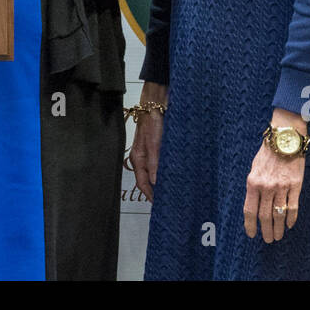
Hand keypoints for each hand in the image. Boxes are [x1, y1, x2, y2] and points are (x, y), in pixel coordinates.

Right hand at [130, 82, 167, 200]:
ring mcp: (148, 152)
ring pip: (153, 172)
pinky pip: (158, 164)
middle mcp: (142, 157)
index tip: (157, 204)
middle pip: (146, 179)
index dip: (149, 194)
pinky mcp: (156, 146)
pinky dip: (164, 171)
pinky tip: (172, 174)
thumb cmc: (152, 122)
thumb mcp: (154, 144)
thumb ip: (154, 163)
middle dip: (154, 190)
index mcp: (138, 158)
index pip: (142, 182)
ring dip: (160, 181)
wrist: (156, 104)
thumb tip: (154, 182)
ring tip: (170, 190)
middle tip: (165, 201)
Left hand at [243, 108, 304, 242]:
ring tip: (277, 237)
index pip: (250, 210)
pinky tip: (288, 225)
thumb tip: (253, 205)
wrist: (285, 140)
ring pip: (279, 214)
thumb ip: (253, 187)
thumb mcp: (254, 169)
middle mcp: (266, 187)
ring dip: (278, 229)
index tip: (251, 234)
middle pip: (265, 216)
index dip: (250, 225)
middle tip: (267, 240)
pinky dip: (290, 219)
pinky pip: (292, 207)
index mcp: (253, 183)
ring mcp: (282, 187)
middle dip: (266, 231)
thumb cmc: (268, 154)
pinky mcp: (295, 186)